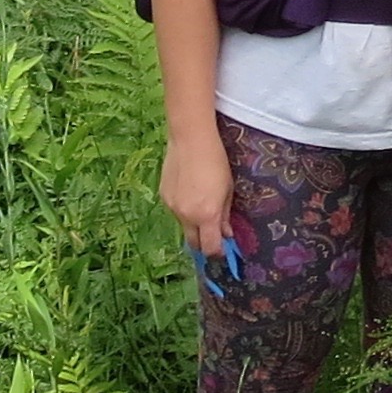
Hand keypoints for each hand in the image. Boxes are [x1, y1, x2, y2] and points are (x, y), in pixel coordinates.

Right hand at [159, 126, 233, 259]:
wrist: (190, 139)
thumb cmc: (216, 161)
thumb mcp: (228, 189)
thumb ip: (225, 215)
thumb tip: (226, 233)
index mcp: (206, 215)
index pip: (210, 248)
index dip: (218, 253)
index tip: (224, 249)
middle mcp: (187, 216)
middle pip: (194, 244)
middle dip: (204, 244)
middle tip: (214, 235)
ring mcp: (172, 207)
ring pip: (184, 227)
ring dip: (194, 224)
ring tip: (202, 203)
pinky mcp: (163, 197)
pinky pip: (175, 212)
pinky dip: (184, 210)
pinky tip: (190, 191)